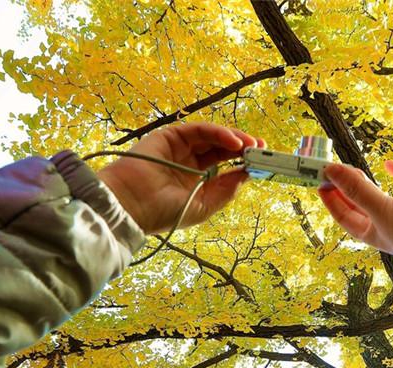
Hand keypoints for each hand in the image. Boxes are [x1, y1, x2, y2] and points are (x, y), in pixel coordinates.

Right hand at [96, 122, 263, 233]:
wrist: (130, 205)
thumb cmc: (162, 212)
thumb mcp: (202, 206)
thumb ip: (225, 190)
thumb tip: (247, 175)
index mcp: (195, 182)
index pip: (224, 168)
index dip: (243, 163)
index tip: (262, 163)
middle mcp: (189, 163)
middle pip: (222, 150)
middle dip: (244, 148)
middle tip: (261, 150)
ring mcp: (180, 148)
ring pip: (213, 138)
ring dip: (235, 139)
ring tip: (251, 146)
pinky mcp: (170, 136)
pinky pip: (200, 130)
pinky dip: (219, 133)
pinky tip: (234, 142)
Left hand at [318, 161, 392, 263]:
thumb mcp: (383, 212)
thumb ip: (358, 190)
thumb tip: (330, 170)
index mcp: (373, 233)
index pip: (344, 216)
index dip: (331, 200)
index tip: (319, 181)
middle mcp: (387, 223)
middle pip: (357, 205)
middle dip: (343, 190)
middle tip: (331, 171)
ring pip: (379, 194)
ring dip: (364, 183)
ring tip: (351, 169)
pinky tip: (386, 163)